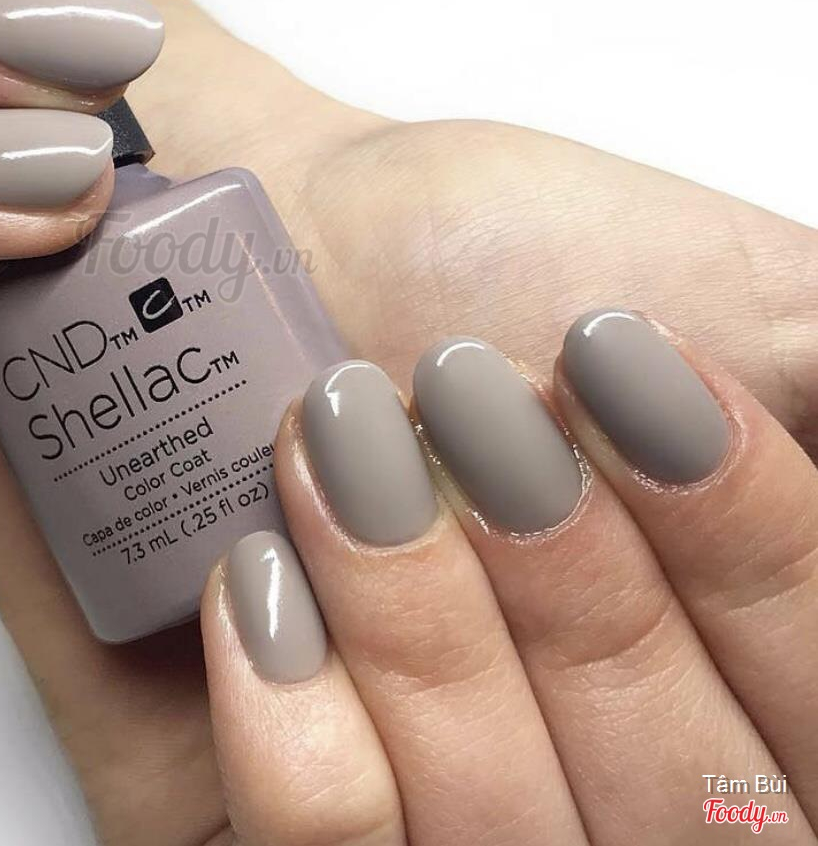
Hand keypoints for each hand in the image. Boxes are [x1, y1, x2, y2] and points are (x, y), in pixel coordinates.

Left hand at [0, 0, 817, 843]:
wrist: (285, 232)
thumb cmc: (497, 248)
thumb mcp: (750, 286)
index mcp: (743, 669)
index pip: (816, 702)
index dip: (754, 554)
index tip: (630, 376)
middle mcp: (617, 765)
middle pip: (670, 799)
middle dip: (577, 590)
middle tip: (474, 402)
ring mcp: (449, 809)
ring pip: (494, 830)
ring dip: (422, 628)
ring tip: (350, 442)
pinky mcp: (283, 819)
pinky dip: (296, 722)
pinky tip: (257, 577)